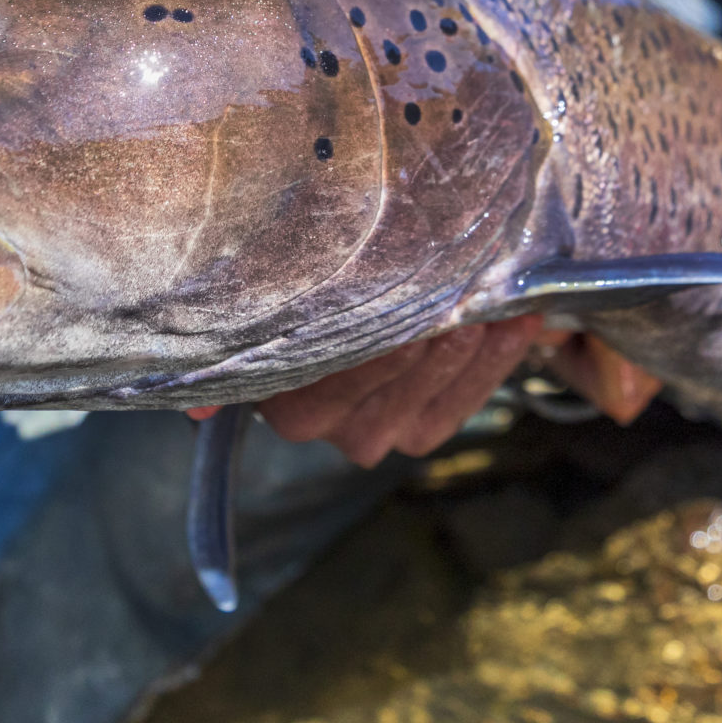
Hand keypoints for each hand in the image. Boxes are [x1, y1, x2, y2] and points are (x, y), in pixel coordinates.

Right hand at [210, 317, 563, 467]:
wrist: (316, 303)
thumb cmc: (287, 288)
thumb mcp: (257, 296)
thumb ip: (233, 332)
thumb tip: (200, 405)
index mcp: (279, 397)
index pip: (330, 383)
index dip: (376, 355)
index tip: (412, 317)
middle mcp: (325, 429)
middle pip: (388, 394)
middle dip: (433, 349)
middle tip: (468, 302)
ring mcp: (377, 435)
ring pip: (430, 406)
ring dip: (473, 358)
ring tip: (504, 308)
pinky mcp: (419, 432)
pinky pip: (462, 407)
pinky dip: (496, 364)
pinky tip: (521, 323)